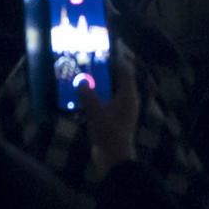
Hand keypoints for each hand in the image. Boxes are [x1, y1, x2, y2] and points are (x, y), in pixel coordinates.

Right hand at [78, 56, 142, 178]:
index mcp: (128, 95)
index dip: (115, 59)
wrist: (114, 158)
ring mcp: (122, 111)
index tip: (103, 50)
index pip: (125, 70)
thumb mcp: (95, 110)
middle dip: (104, 72)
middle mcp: (128, 100)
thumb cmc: (108, 131)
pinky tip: (84, 97)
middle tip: (89, 62)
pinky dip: (97, 97)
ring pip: (111, 92)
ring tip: (84, 77)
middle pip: (117, 80)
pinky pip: (106, 103)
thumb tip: (80, 81)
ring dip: (99, 85)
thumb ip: (87, 93)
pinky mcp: (115, 120)